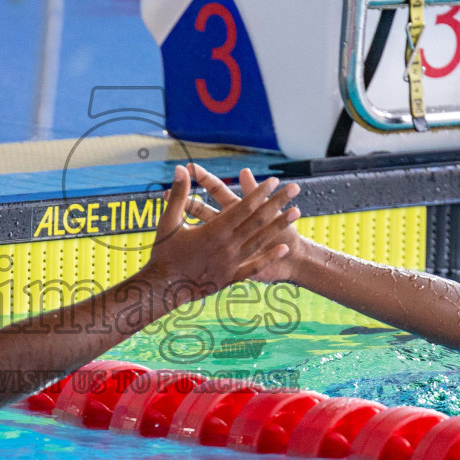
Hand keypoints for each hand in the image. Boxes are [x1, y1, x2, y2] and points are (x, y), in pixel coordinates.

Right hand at [141, 164, 299, 301]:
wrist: (163, 290)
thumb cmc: (163, 253)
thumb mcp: (169, 221)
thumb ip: (179, 194)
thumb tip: (180, 168)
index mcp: (214, 230)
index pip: (243, 207)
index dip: (260, 192)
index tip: (274, 180)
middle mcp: (227, 246)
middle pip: (259, 220)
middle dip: (277, 202)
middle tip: (295, 188)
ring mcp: (231, 263)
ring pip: (261, 241)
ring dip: (280, 226)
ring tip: (297, 212)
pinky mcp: (230, 278)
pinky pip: (254, 266)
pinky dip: (269, 257)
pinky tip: (284, 248)